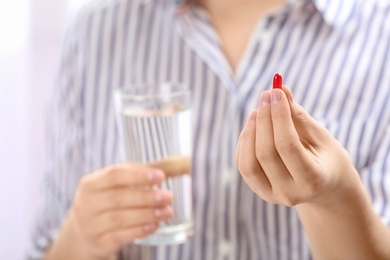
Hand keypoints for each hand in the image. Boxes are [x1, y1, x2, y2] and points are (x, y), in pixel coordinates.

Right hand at [46, 156, 189, 259]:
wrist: (84, 232)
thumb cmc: (108, 200)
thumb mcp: (118, 185)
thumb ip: (145, 173)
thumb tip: (179, 165)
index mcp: (90, 183)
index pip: (114, 175)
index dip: (138, 175)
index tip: (161, 176)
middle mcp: (86, 204)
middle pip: (118, 198)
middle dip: (146, 197)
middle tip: (168, 196)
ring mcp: (90, 225)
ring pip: (120, 219)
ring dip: (146, 214)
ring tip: (167, 211)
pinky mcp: (98, 243)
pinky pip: (119, 237)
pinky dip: (139, 231)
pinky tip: (155, 226)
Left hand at [236, 86, 358, 205]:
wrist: (326, 189)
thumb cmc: (326, 158)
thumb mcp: (320, 137)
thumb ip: (299, 116)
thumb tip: (280, 88)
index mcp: (312, 180)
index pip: (288, 146)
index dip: (279, 116)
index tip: (276, 91)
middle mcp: (289, 193)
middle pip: (265, 153)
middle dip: (264, 119)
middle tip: (266, 94)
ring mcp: (272, 195)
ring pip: (248, 162)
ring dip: (250, 131)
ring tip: (258, 110)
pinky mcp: (259, 191)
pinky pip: (243, 164)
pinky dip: (245, 141)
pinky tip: (254, 125)